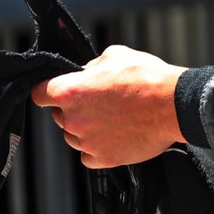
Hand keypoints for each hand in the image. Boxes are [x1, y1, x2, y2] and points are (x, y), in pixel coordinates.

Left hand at [30, 45, 186, 168]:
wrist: (175, 105)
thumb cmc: (147, 77)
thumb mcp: (116, 54)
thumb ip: (92, 65)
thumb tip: (86, 73)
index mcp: (71, 91)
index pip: (39, 93)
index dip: (47, 90)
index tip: (55, 91)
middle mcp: (73, 119)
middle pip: (59, 116)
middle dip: (74, 108)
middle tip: (100, 101)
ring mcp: (87, 141)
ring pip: (74, 136)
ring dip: (86, 128)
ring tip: (113, 117)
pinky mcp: (103, 158)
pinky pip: (89, 155)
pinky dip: (98, 147)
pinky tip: (115, 134)